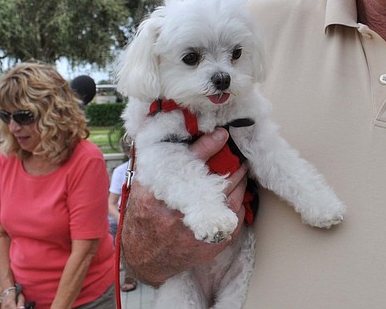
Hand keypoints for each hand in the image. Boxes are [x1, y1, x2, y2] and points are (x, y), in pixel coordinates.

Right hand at [120, 128, 247, 285]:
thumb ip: (157, 159)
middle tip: (239, 156)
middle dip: (233, 166)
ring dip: (240, 183)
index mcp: (159, 193)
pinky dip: (239, 204)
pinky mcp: (210, 244)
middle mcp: (178, 212)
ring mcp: (197, 231)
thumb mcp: (145, 183)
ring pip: (231, 199)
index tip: (223, 134)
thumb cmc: (145, 213)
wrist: (144, 255)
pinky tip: (236, 196)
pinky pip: (235, 219)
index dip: (209, 145)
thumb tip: (177, 131)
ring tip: (241, 172)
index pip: (189, 162)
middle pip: (218, 181)